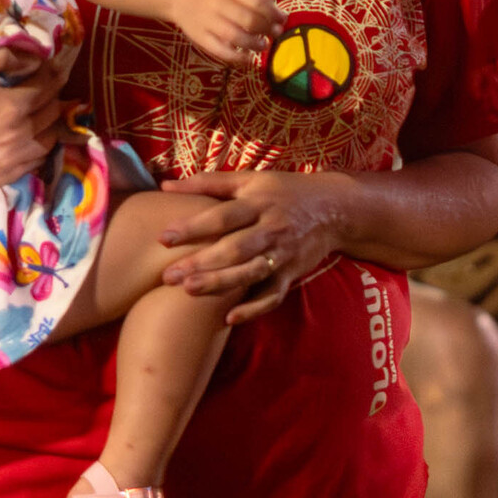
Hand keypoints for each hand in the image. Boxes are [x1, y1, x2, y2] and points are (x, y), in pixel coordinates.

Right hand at [0, 47, 65, 190]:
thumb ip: (3, 58)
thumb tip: (34, 60)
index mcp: (13, 106)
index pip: (49, 86)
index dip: (50, 74)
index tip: (46, 69)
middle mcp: (20, 135)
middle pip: (54, 111)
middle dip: (52, 96)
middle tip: (42, 88)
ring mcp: (13, 160)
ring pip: (50, 138)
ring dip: (48, 123)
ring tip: (37, 113)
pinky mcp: (3, 178)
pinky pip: (36, 161)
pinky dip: (37, 147)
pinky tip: (26, 138)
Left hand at [158, 168, 349, 323]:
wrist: (334, 207)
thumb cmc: (283, 191)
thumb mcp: (250, 179)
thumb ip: (208, 183)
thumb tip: (165, 185)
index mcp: (259, 203)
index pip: (223, 216)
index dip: (194, 226)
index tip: (163, 237)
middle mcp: (271, 228)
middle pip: (234, 248)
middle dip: (201, 263)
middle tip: (167, 276)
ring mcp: (283, 254)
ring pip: (250, 273)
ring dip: (221, 283)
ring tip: (189, 291)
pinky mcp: (291, 274)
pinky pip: (272, 295)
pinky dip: (253, 308)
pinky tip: (229, 318)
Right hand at [168, 0, 284, 66]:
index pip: (256, 0)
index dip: (273, 12)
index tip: (283, 19)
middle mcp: (217, 3)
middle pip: (247, 19)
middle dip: (266, 28)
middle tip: (276, 33)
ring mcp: (207, 21)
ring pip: (233, 35)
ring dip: (253, 43)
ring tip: (264, 45)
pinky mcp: (199, 37)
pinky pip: (218, 50)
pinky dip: (235, 57)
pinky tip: (248, 58)